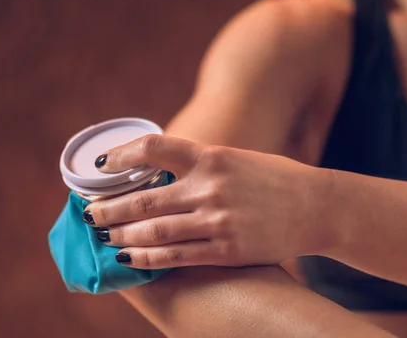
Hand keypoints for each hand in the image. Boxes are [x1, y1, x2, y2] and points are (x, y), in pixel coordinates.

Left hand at [83, 134, 338, 268]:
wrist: (317, 206)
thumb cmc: (277, 179)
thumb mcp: (238, 159)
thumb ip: (202, 163)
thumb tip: (164, 168)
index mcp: (212, 156)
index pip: (152, 148)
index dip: (121, 156)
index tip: (101, 166)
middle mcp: (210, 186)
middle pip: (143, 198)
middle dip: (109, 208)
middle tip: (89, 213)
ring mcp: (217, 220)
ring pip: (154, 231)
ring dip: (122, 236)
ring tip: (105, 238)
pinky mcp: (226, 249)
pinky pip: (176, 256)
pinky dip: (148, 259)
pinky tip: (130, 259)